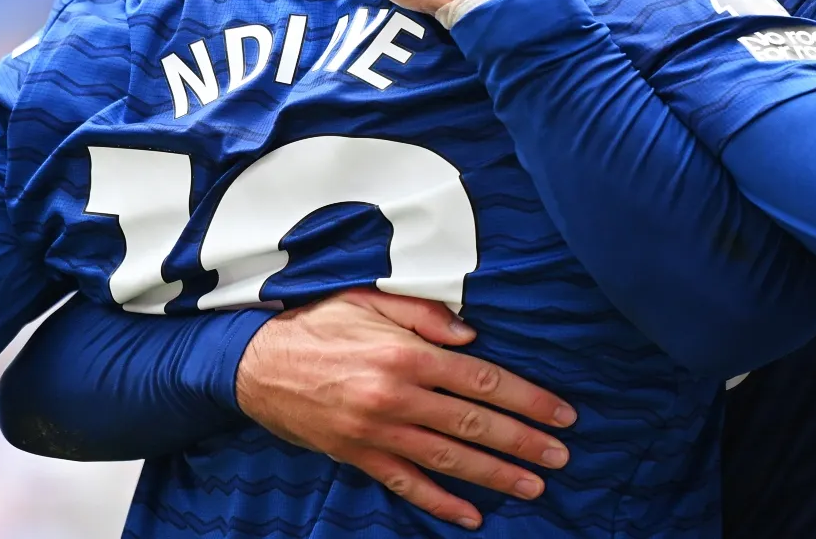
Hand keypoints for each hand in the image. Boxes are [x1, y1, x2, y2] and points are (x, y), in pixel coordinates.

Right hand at [235, 288, 576, 530]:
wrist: (253, 363)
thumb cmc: (316, 323)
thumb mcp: (368, 298)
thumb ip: (424, 314)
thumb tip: (472, 336)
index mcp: (406, 354)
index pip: (482, 380)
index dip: (527, 399)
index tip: (561, 413)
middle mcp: (396, 397)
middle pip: (474, 425)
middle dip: (524, 441)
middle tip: (562, 456)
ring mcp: (377, 432)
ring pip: (448, 459)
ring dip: (495, 475)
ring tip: (534, 485)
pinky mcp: (358, 455)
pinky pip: (406, 485)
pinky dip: (440, 504)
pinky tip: (472, 516)